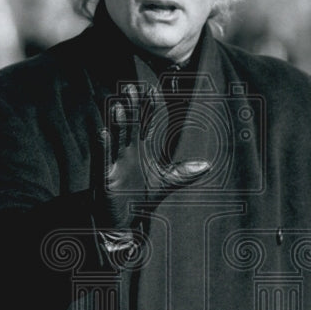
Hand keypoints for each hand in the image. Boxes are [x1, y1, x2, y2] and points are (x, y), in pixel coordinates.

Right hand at [98, 85, 209, 230]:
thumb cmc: (138, 197)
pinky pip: (102, 159)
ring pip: (116, 139)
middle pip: (130, 125)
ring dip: (117, 124)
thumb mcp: (164, 183)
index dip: (148, 107)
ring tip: (118, 107)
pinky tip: (102, 132)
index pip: (144, 123)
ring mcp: (114, 163)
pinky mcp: (104, 177)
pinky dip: (102, 147)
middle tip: (131, 88)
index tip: (151, 90)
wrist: (120, 221)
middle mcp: (126, 152)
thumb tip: (207, 165)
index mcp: (139, 149)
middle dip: (131, 108)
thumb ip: (183, 173)